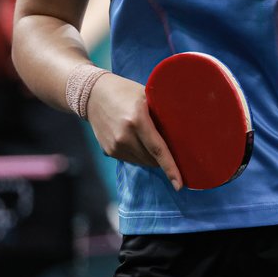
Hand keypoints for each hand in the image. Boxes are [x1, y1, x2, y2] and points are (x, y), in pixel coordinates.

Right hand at [84, 72, 182, 189]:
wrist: (93, 95)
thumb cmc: (126, 92)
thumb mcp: (147, 96)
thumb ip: (163, 113)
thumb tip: (184, 130)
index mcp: (137, 120)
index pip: (158, 150)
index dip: (170, 168)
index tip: (180, 184)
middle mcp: (125, 136)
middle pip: (153, 159)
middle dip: (165, 158)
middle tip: (172, 145)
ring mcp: (115, 146)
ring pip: (143, 162)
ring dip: (153, 157)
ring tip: (152, 139)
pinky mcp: (109, 151)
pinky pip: (132, 160)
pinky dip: (141, 155)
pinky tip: (139, 140)